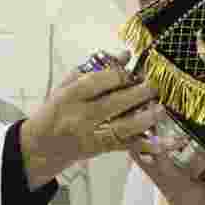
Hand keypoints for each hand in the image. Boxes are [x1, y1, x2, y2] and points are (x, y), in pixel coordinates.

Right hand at [21, 58, 164, 189]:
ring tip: (161, 109)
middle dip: (138, 94)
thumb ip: (95, 68)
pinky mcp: (101, 149)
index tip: (133, 70)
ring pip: (122, 128)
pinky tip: (163, 142)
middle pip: (113, 104)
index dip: (119, 75)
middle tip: (155, 86)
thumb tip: (125, 55)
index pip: (97, 82)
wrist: (42, 146)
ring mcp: (91, 135)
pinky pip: (126, 147)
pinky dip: (145, 146)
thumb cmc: (56, 110)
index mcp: (70, 96)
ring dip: (145, 119)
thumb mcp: (66, 85)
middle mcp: (81, 116)